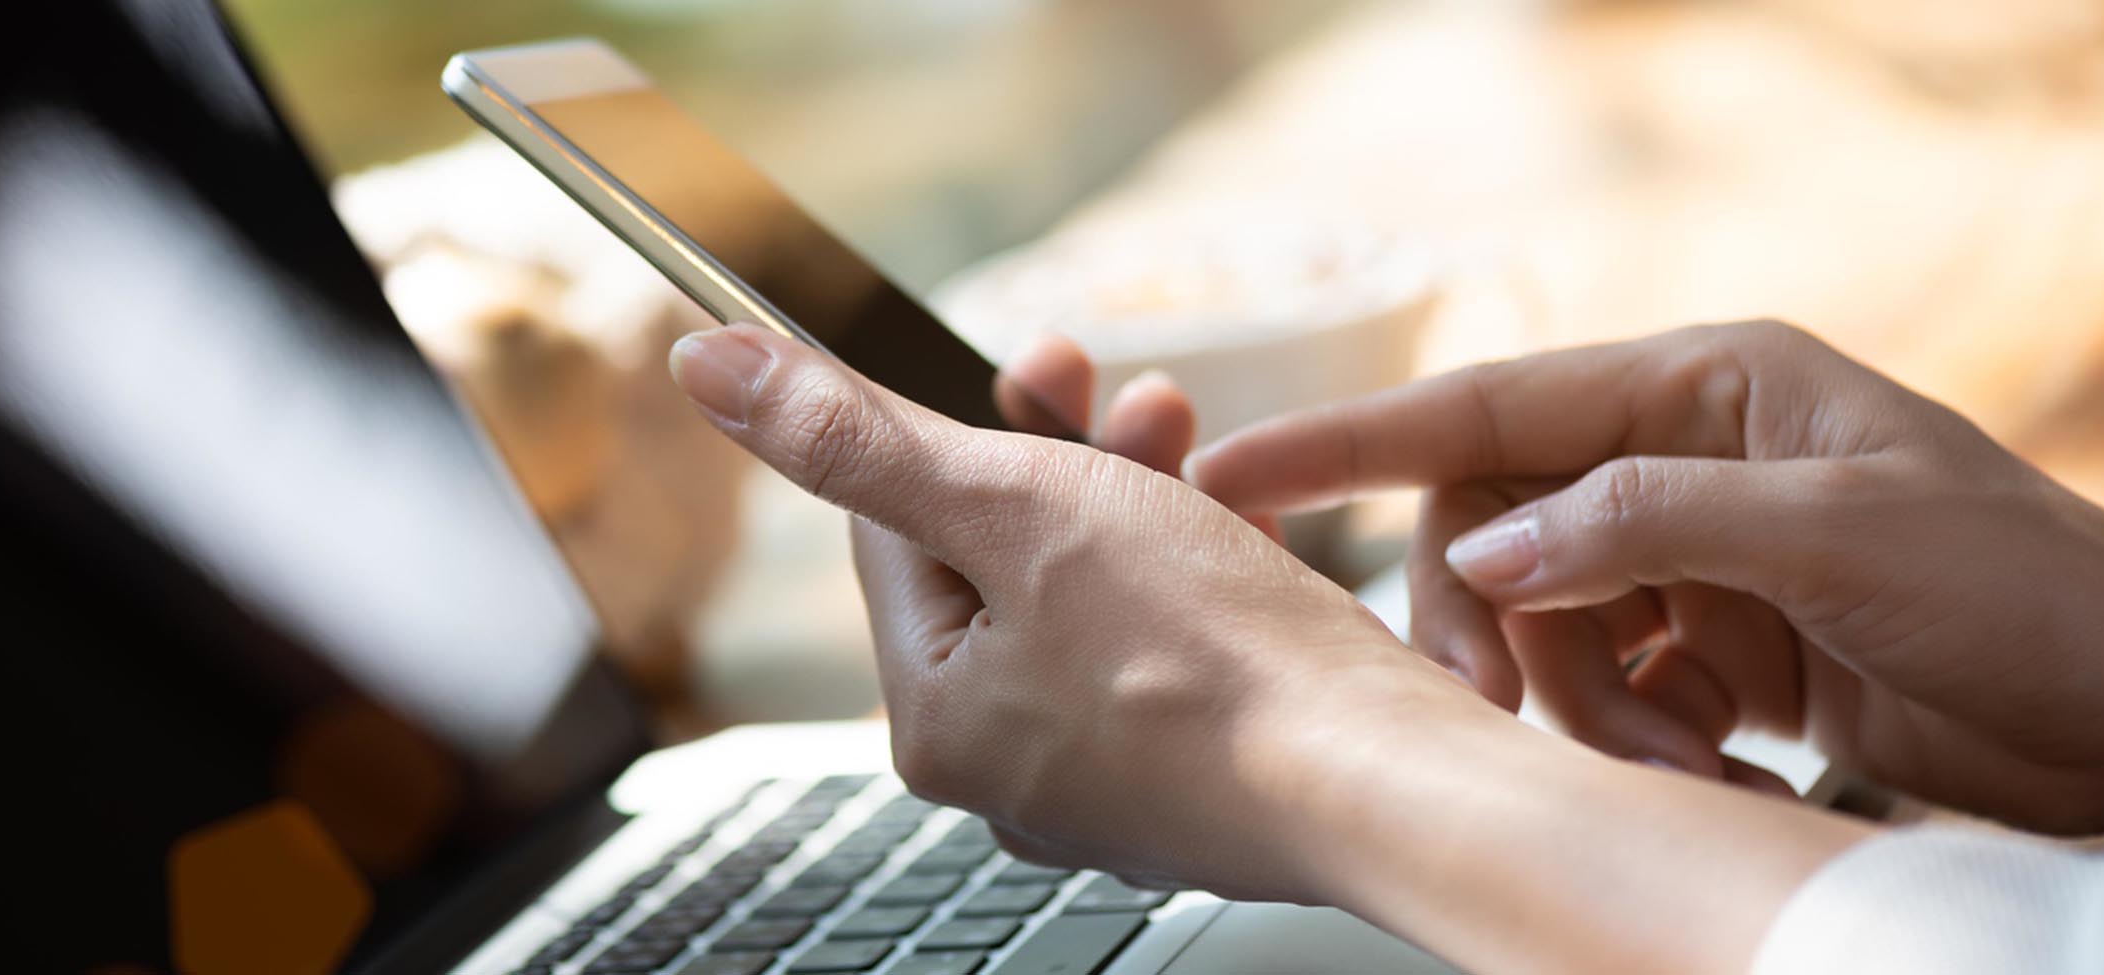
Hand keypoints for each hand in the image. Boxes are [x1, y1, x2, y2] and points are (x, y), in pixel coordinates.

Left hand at [665, 324, 1468, 899]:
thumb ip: (856, 437)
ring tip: (1176, 424)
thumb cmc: (1214, 665)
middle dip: (1050, 450)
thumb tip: (713, 371)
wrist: (1389, 779)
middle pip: (998, 562)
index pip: (893, 536)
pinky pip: (1171, 646)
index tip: (1014, 359)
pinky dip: (1194, 569)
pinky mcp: (1203, 772)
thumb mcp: (1013, 506)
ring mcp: (1113, 777)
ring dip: (1127, 491)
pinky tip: (1236, 523)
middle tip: (1090, 371)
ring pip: (1092, 595)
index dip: (947, 427)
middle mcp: (1012, 764)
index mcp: (938, 718)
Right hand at [1193, 321, 2103, 832]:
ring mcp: (1696, 561)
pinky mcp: (1719, 655)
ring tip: (1689, 766)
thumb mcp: (1840, 535)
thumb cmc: (2037, 600)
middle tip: (1512, 717)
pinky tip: (1715, 778)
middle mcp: (1685, 463)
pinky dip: (1633, 751)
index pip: (1486, 403)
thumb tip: (1484, 545)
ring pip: (1541, 632)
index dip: (1347, 442)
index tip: (1230, 475)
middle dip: (1496, 634)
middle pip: (1493, 533)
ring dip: (1585, 715)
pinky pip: (1605, 697)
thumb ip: (1645, 522)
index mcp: (1709, 386)